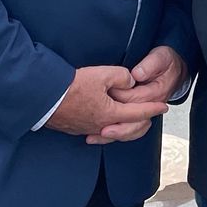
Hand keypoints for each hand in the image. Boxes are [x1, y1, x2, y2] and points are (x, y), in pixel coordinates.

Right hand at [44, 65, 167, 143]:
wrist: (43, 98)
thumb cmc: (72, 86)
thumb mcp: (102, 74)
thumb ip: (122, 77)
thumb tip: (130, 82)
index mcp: (110, 114)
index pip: (138, 113)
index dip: (152, 109)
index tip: (163, 106)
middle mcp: (101, 126)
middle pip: (129, 129)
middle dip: (143, 122)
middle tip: (151, 114)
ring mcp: (87, 129)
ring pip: (114, 132)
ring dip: (127, 126)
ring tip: (133, 120)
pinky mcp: (76, 128)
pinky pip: (99, 132)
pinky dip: (109, 129)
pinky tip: (107, 126)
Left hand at [90, 47, 188, 141]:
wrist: (174, 69)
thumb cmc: (165, 62)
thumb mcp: (160, 57)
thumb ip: (149, 65)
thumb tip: (137, 74)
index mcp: (157, 91)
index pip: (136, 98)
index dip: (120, 96)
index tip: (107, 91)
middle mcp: (152, 105)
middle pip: (134, 120)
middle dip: (116, 123)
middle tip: (100, 123)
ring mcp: (147, 112)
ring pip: (132, 129)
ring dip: (116, 133)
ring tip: (99, 134)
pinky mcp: (141, 114)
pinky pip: (130, 129)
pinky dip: (117, 134)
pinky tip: (104, 135)